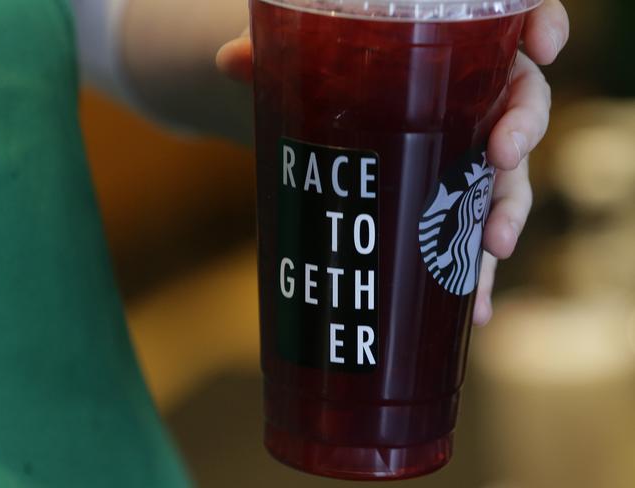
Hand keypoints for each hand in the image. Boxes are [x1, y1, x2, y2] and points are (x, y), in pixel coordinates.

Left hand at [217, 0, 568, 325]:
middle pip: (519, 108)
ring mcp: (459, 160)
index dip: (540, 28)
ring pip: (503, 182)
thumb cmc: (327, 84)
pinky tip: (476, 308)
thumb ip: (280, 60)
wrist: (318, 123)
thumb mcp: (307, 68)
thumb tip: (230, 61)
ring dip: (506, 215)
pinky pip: (472, 237)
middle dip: (521, 131)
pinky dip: (477, 273)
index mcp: (449, 54)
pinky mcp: (443, 207)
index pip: (511, 29)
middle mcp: (468, 104)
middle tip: (500, 157)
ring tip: (493, 248)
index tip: (543, 45)